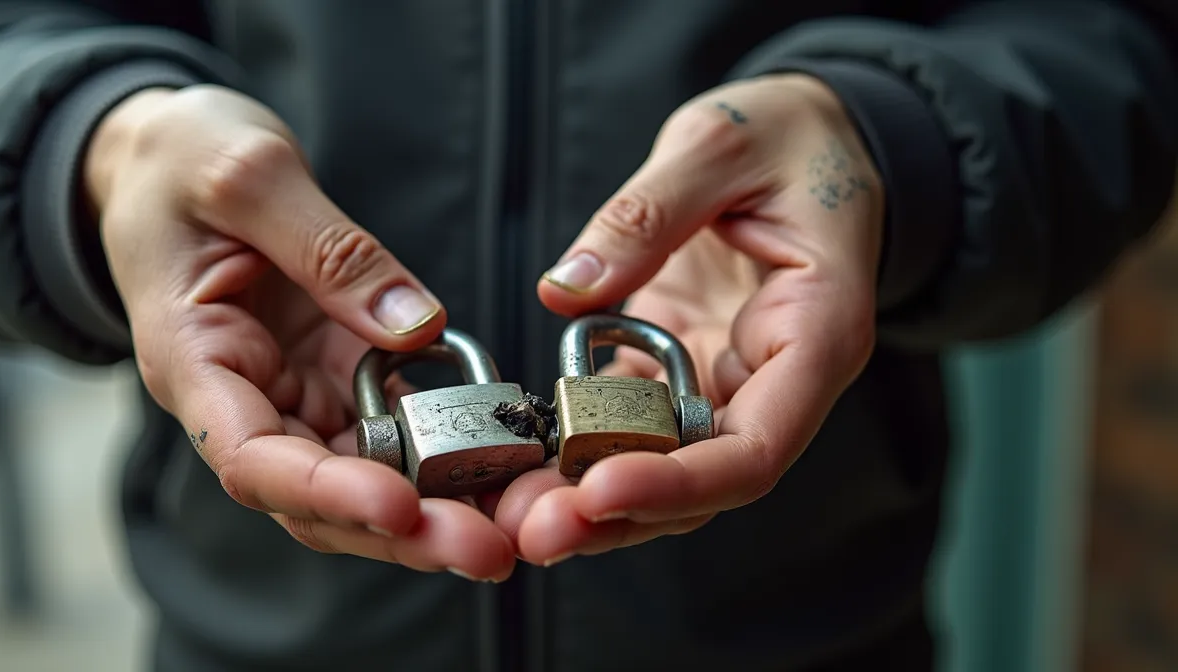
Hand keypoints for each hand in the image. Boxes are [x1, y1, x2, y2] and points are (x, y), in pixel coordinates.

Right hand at [89, 85, 513, 580]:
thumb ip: (327, 248)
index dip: (327, 493)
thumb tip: (417, 326)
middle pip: (317, 498)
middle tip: (490, 550)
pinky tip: (508, 464)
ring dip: (436, 509)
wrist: (164, 159)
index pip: (250, 461)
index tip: (401, 507)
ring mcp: (294, 391)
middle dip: (402, 530)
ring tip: (514, 524)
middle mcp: (244, 397)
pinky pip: (395, 428)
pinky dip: (448, 451)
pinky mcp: (336, 374)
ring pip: (363, 478)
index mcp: (193, 360)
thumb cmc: (180, 162)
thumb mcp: (246, 176)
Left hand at [495, 74, 883, 564]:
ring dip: (589, 497)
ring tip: (511, 514)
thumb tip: (565, 292)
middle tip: (531, 532)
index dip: (679, 483)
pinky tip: (518, 459)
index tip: (597, 493)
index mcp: (817, 331)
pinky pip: (632, 421)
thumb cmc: (790, 134)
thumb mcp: (720, 143)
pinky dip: (579, 445)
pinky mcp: (683, 363)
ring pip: (664, 466)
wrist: (812, 135)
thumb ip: (648, 212)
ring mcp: (727, 376)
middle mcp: (777, 376)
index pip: (757, 449)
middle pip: (704, 480)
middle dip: (620, 515)